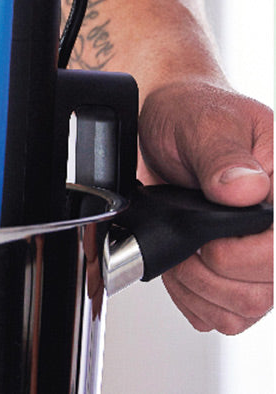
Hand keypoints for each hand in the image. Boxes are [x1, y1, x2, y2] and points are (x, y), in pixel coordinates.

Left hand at [139, 81, 272, 333]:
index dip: (241, 256)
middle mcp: (275, 226)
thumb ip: (221, 154)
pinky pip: (223, 314)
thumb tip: (243, 188)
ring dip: (196, 286)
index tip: (206, 239)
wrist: (162, 120)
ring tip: (177, 247)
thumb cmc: (190, 113)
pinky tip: (178, 264)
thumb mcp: (203, 120)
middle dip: (208, 271)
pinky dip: (192, 296)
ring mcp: (258, 254)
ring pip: (245, 308)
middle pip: (263, 289)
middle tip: (182, 236)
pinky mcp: (234, 273)